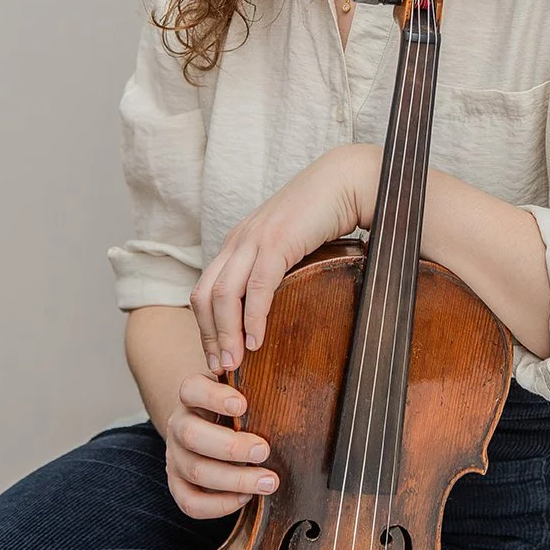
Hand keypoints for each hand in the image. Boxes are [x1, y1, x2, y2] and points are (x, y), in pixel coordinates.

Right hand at [166, 371, 275, 518]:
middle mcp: (179, 424)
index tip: (243, 405)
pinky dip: (219, 505)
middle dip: (231, 446)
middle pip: (191, 435)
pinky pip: (190, 503)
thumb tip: (259, 367)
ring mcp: (175, 456)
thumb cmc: (234, 407)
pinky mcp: (177, 483)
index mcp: (192, 395)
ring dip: (235, 480)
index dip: (215, 397)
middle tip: (264, 450)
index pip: (192, 389)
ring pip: (195, 471)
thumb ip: (250, 379)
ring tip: (268, 481)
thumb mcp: (240, 387)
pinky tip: (245, 498)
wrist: (208, 424)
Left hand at [190, 144, 379, 376]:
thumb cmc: (324, 216)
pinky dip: (253, 317)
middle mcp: (238, 241)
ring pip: (223, 295)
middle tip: (219, 368)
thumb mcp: (289, 245)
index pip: (204, 291)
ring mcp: (254, 240)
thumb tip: (274, 306)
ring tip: (234, 362)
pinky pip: (257, 286)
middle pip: (204, 296)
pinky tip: (257, 340)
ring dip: (226, 333)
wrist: (345, 181)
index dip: (205, 328)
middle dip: (208, 336)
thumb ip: (275, 268)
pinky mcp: (277, 241)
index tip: (215, 356)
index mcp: (237, 243)